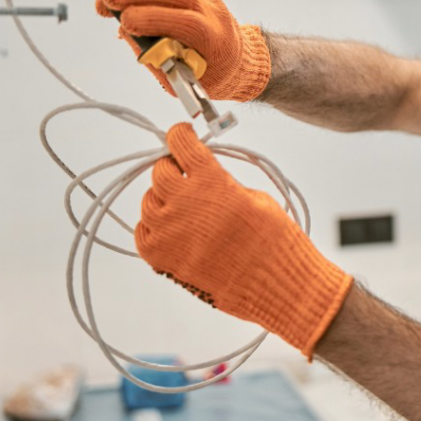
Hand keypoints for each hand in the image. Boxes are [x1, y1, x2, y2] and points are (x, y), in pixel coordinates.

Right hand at [95, 0, 270, 101]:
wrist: (237, 59)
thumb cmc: (210, 73)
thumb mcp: (185, 79)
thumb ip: (157, 60)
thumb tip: (125, 33)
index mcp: (216, 40)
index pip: (187, 23)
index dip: (154, 19)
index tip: (125, 24)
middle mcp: (213, 12)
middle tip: (105, 1)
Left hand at [136, 123, 352, 358]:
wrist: (277, 285)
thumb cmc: (275, 240)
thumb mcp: (256, 197)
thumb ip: (222, 182)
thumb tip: (201, 175)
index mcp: (212, 182)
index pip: (180, 143)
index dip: (180, 135)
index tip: (182, 135)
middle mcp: (184, 203)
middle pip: (159, 171)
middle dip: (172, 168)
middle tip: (185, 175)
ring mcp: (168, 232)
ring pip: (149, 202)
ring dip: (164, 200)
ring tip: (186, 210)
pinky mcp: (160, 258)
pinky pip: (143, 232)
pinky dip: (155, 227)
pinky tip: (176, 230)